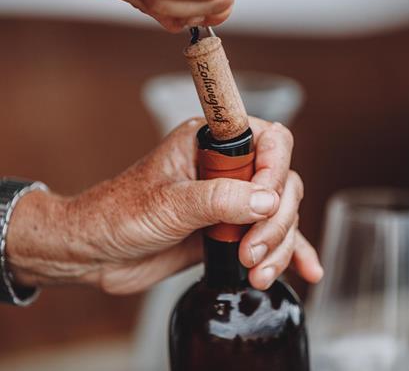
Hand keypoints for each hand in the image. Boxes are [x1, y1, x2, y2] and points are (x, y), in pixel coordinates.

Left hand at [6, 117, 322, 293]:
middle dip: (275, 220)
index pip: (269, 140)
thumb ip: (220, 199)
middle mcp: (226, 168)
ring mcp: (231, 201)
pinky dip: (289, 252)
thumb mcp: (169, 203)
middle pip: (282, 181)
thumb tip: (270, 200)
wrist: (98, 251)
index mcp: (209, 143)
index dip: (276, 168)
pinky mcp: (230, 231)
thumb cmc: (120, 214)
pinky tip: (305, 270)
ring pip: (280, 213)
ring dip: (279, 244)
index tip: (263, 203)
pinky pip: (270, 237)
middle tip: (251, 251)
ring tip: (256, 272)